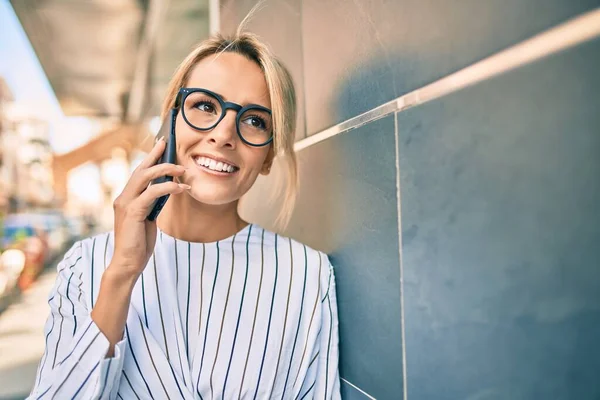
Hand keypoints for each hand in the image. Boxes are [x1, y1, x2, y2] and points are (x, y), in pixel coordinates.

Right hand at [110, 137, 187, 277]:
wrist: (128, 263)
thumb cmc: (139, 243)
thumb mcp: (148, 219)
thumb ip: (153, 204)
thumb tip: (167, 190)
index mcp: (127, 198)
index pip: (139, 173)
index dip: (150, 157)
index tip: (161, 144)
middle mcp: (124, 197)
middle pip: (141, 169)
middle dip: (155, 154)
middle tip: (168, 143)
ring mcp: (126, 204)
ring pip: (145, 177)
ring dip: (166, 170)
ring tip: (183, 169)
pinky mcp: (133, 212)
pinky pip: (152, 193)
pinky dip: (168, 188)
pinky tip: (181, 188)